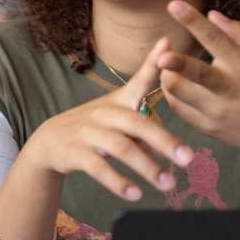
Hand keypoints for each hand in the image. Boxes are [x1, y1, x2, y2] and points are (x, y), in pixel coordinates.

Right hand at [26, 37, 194, 200]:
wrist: (50, 141)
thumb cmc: (96, 127)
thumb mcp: (119, 114)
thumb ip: (145, 115)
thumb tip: (170, 125)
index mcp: (120, 102)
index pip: (139, 79)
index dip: (154, 62)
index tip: (169, 46)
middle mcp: (106, 114)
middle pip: (138, 124)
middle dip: (165, 141)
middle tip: (188, 159)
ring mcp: (89, 133)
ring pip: (121, 148)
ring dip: (147, 167)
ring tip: (168, 183)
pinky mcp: (76, 152)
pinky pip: (98, 168)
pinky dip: (118, 182)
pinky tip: (135, 194)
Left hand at [159, 1, 239, 205]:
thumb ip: (239, 35)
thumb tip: (211, 14)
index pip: (215, 40)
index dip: (193, 21)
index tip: (173, 4)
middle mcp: (229, 90)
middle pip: (195, 75)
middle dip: (176, 64)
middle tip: (160, 55)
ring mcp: (216, 112)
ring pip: (179, 92)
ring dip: (166, 75)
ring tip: (165, 64)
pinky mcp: (207, 128)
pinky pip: (178, 109)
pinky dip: (171, 93)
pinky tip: (175, 83)